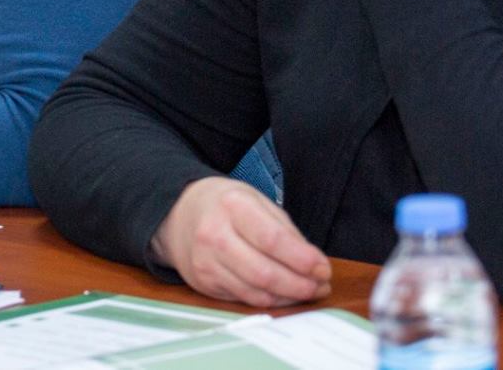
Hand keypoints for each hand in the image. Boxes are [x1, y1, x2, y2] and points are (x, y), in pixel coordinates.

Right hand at [151, 176, 330, 307]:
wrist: (178, 214)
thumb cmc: (225, 206)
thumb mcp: (256, 201)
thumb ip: (284, 230)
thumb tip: (313, 263)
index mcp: (232, 206)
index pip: (272, 239)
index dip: (303, 259)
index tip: (323, 269)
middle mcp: (214, 234)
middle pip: (264, 272)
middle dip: (300, 285)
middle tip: (321, 286)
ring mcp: (206, 261)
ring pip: (255, 292)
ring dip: (288, 296)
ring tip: (309, 291)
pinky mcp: (203, 282)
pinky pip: (244, 298)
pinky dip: (270, 300)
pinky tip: (284, 294)